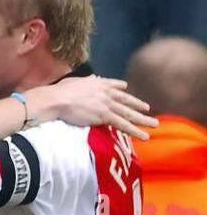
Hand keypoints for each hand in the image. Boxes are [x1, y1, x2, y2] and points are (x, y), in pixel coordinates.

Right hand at [27, 77, 157, 139]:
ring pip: (129, 114)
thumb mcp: (75, 82)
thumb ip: (85, 82)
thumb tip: (89, 79)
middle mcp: (107, 93)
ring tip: (155, 125)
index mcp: (99, 84)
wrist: (58, 99)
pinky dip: (135, 131)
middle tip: (149, 110)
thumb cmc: (61, 92)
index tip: (127, 89)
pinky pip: (123, 125)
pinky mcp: (105, 116)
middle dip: (139, 106)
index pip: (114, 86)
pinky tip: (144, 136)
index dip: (121, 89)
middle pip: (126, 100)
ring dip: (143, 120)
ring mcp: (107, 104)